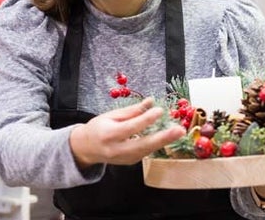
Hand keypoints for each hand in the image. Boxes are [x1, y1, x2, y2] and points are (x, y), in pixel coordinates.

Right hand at [69, 98, 184, 167]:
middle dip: (163, 138)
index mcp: (109, 135)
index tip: (160, 110)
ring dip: (164, 141)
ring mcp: (125, 159)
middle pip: (143, 145)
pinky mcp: (131, 162)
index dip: (146, 119)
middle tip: (179, 130)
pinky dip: (157, 144)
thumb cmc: (98, 128)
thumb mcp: (110, 115)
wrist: (86, 149)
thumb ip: (132, 111)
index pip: (131, 127)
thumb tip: (151, 101)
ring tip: (178, 132)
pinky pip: (146, 152)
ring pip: (147, 150)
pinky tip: (167, 136)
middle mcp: (117, 149)